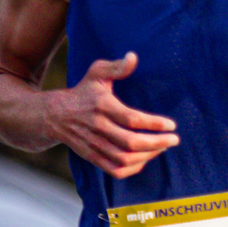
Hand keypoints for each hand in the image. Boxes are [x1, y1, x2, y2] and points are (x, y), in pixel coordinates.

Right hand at [54, 53, 179, 179]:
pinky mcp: (91, 157)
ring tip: (162, 148)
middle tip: (174, 139)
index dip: (154, 124)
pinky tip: (145, 159)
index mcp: (102, 106)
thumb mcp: (96, 73)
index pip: (132, 119)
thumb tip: (133, 56)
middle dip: (157, 143)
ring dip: (148, 156)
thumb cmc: (83, 92)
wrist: (53, 115)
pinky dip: (132, 168)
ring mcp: (93, 144)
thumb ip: (116, 67)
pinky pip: (114, 170)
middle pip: (131, 143)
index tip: (171, 125)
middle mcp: (97, 127)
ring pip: (124, 158)